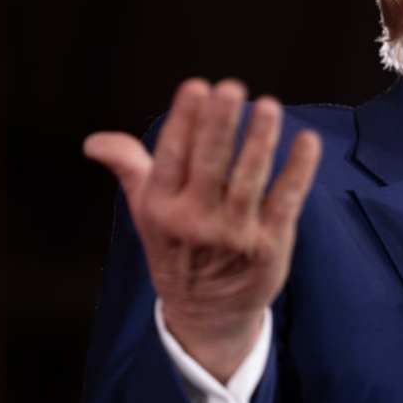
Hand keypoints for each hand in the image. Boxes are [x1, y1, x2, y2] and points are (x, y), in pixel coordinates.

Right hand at [84, 78, 320, 382]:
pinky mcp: (270, 245)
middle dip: (219, 125)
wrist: (207, 315)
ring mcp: (235, 234)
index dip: (184, 121)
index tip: (196, 87)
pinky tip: (308, 141)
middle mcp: (195, 220)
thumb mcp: (146, 211)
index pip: (171, 157)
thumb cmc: (177, 247)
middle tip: (231, 88)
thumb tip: (94, 141)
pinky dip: (298, 171)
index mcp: (161, 207)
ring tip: (269, 106)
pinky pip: (286, 202)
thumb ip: (129, 167)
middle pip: (210, 165)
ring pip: (249, 180)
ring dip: (260, 141)